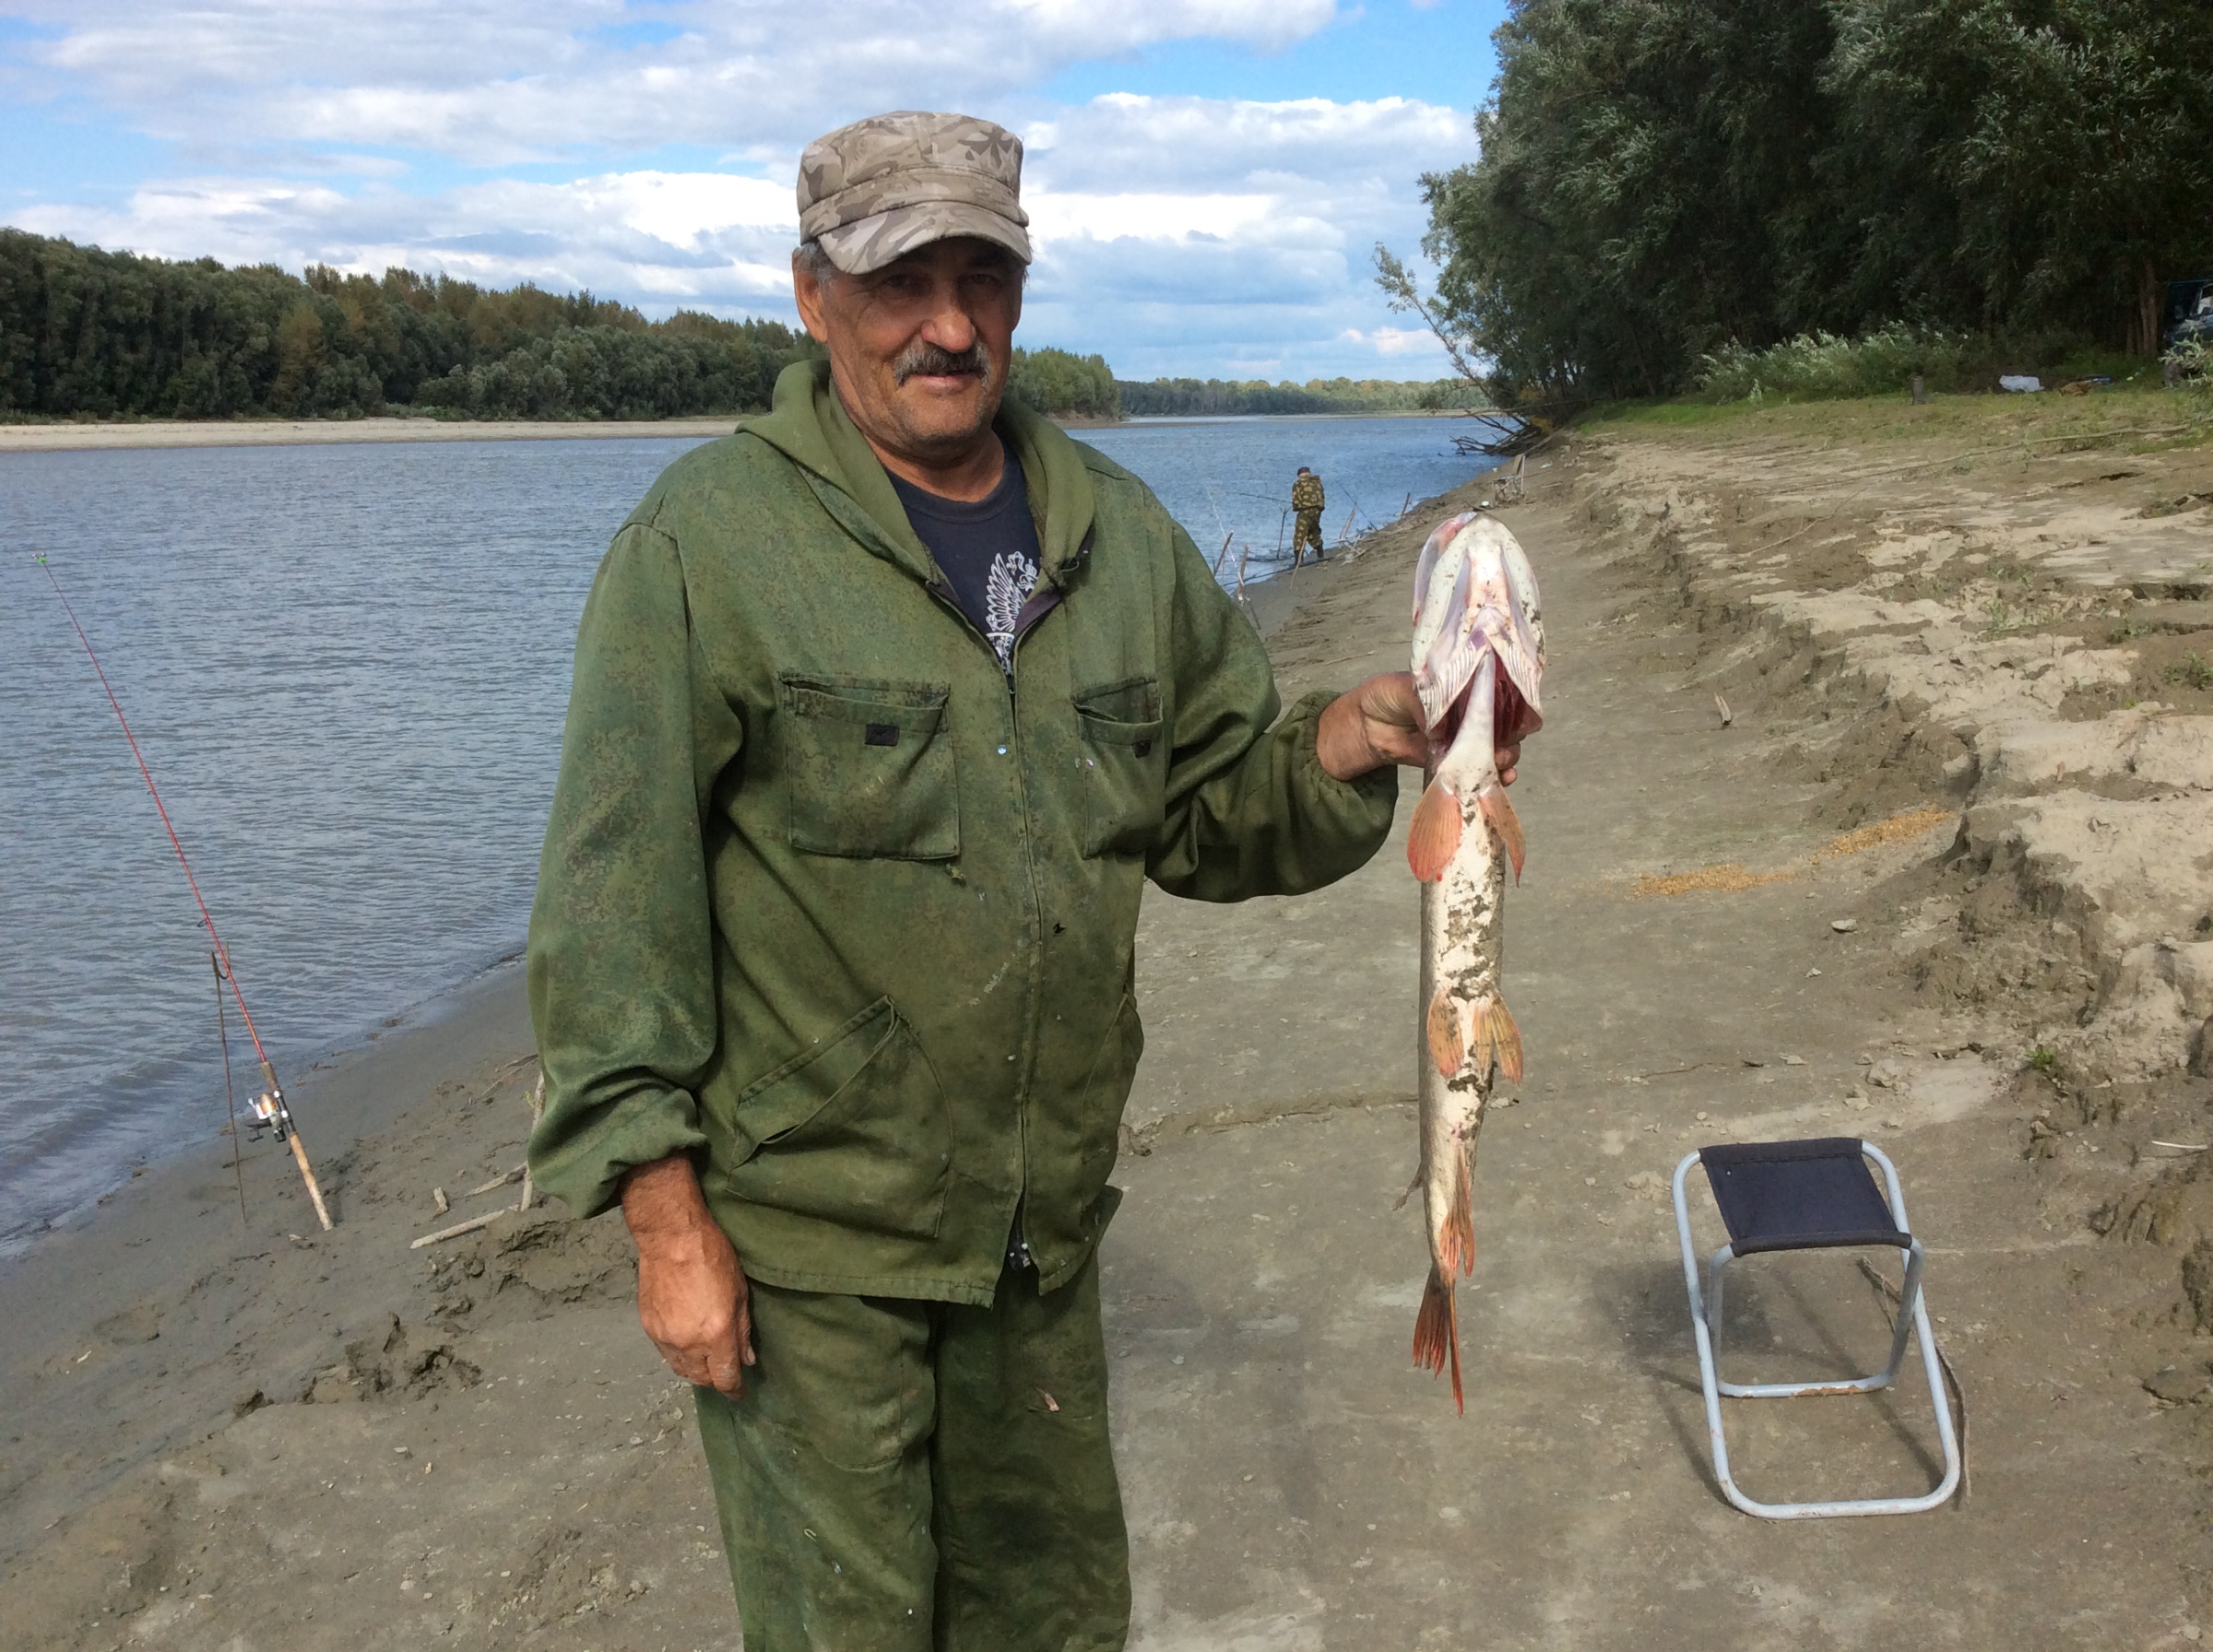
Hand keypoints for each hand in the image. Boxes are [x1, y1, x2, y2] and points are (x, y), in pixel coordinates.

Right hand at [621, 1155, 754, 1395]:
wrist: (671, 1237)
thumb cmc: (713, 1256)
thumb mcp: (740, 1292)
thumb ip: (743, 1330)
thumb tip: (746, 1359)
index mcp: (715, 1333)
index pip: (725, 1378)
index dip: (734, 1389)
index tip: (740, 1391)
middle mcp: (688, 1343)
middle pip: (701, 1379)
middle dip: (715, 1380)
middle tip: (725, 1373)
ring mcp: (664, 1337)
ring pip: (681, 1370)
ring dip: (696, 1371)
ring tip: (707, 1361)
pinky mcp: (649, 1327)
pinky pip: (666, 1354)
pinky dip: (679, 1355)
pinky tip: (687, 1343)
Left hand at [1316, 672, 1521, 784]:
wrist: (1362, 727)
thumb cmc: (1384, 696)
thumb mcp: (1402, 688)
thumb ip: (1424, 703)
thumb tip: (1440, 729)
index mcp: (1461, 685)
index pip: (1496, 691)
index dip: (1512, 703)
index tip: (1520, 715)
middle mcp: (1467, 711)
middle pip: (1502, 721)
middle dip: (1511, 734)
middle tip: (1505, 744)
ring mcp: (1462, 737)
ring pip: (1494, 746)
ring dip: (1505, 756)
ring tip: (1502, 764)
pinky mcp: (1453, 760)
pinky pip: (1476, 768)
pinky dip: (1492, 775)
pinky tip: (1502, 780)